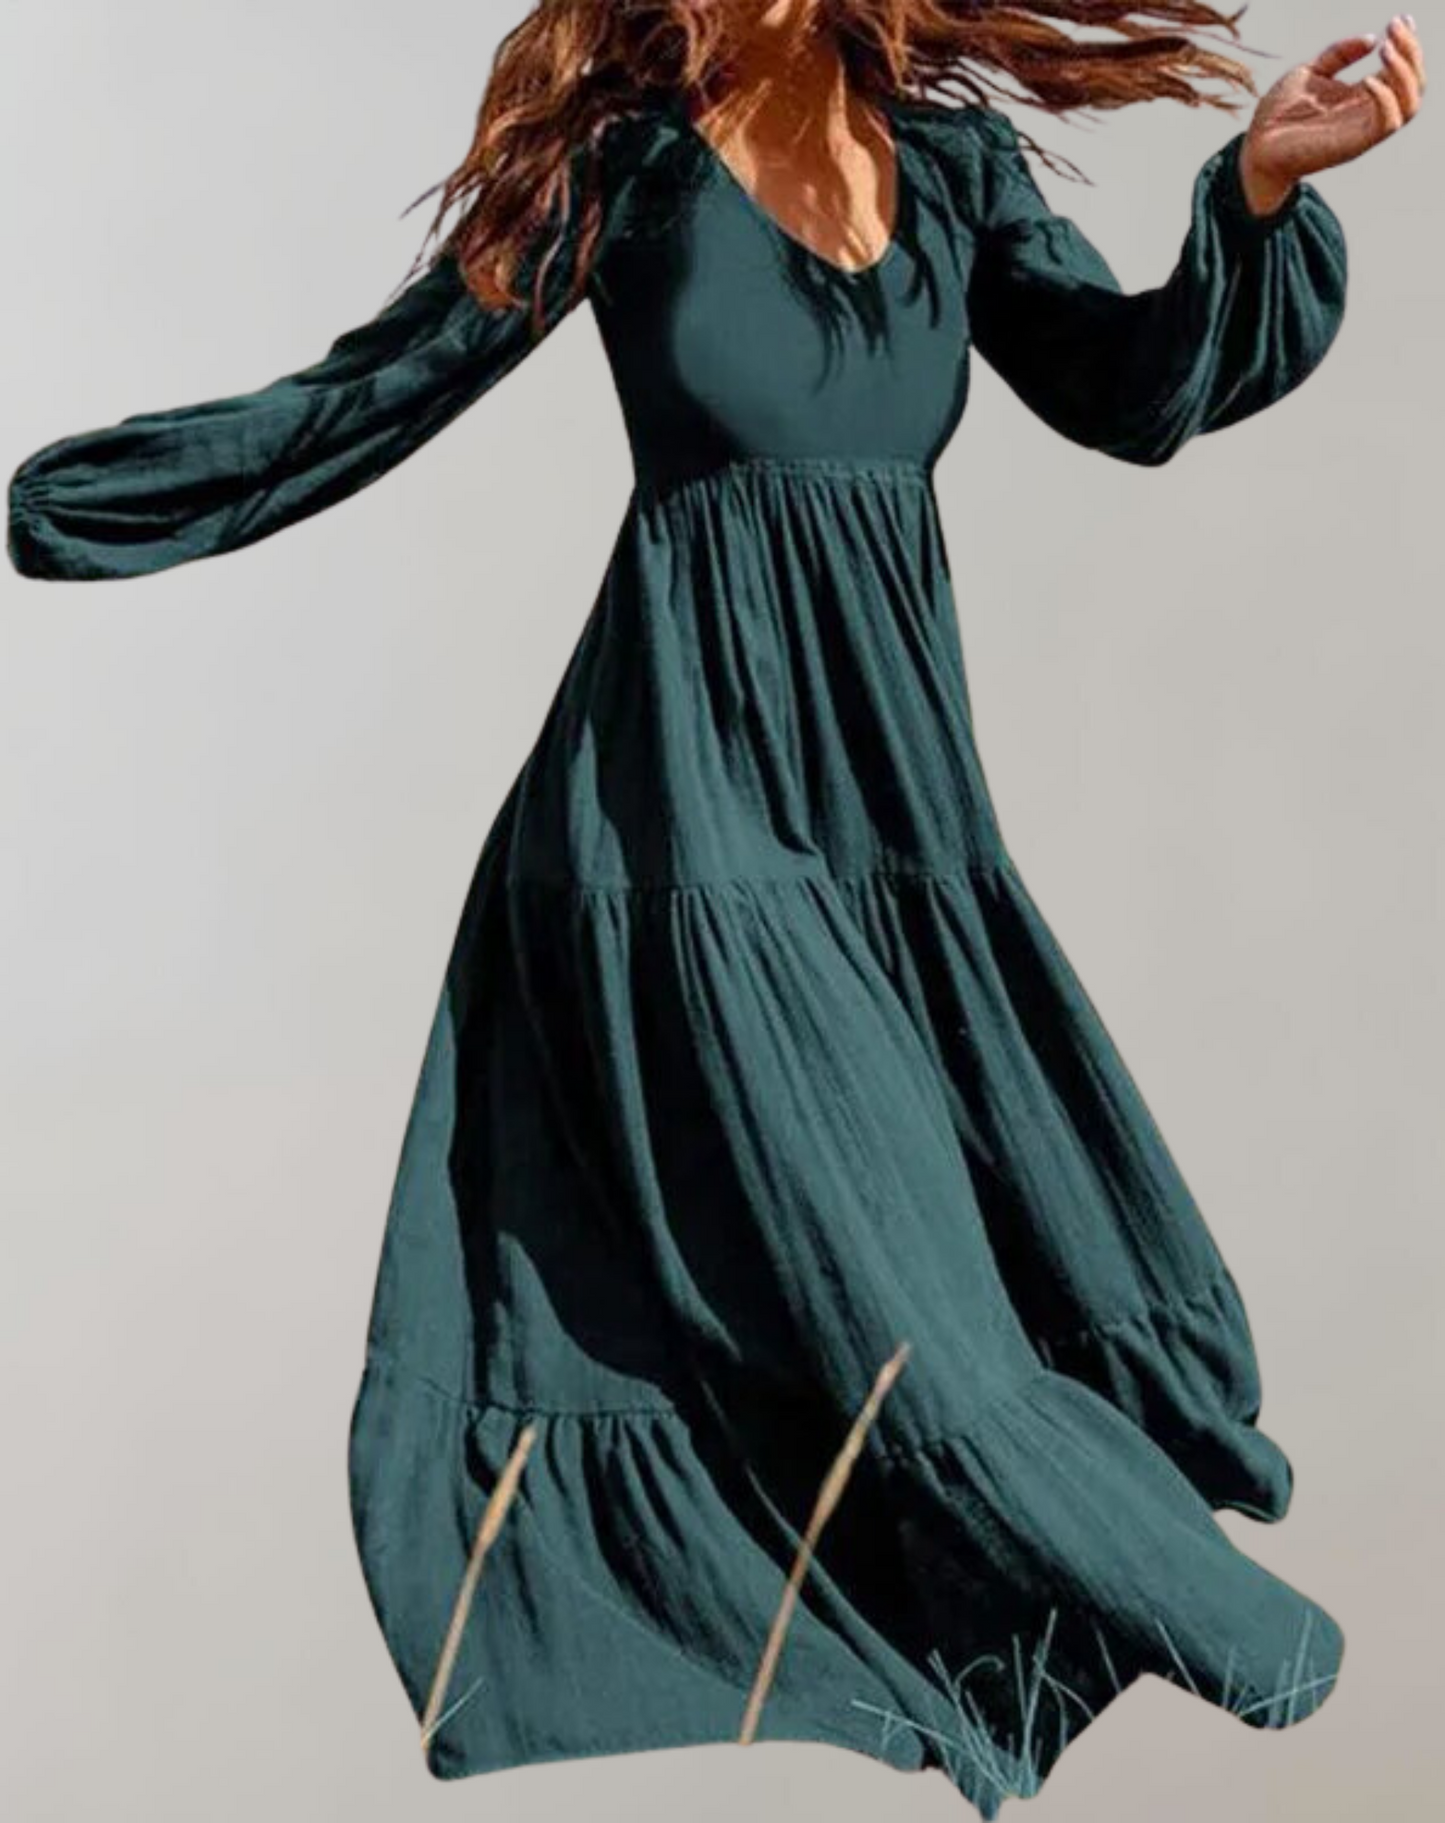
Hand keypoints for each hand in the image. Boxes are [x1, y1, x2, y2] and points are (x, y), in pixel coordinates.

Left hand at [1238, 15, 1426, 214]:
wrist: (1255, 146)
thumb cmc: (1278, 114)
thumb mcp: (1310, 72)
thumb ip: (1339, 54)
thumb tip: (1371, 39)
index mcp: (1361, 96)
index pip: (1401, 71)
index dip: (1408, 44)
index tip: (1400, 19)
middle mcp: (1368, 112)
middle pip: (1413, 84)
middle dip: (1411, 51)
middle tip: (1394, 27)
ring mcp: (1363, 129)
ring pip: (1410, 103)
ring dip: (1406, 72)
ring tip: (1387, 49)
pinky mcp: (1354, 144)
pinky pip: (1388, 123)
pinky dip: (1387, 99)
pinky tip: (1369, 78)